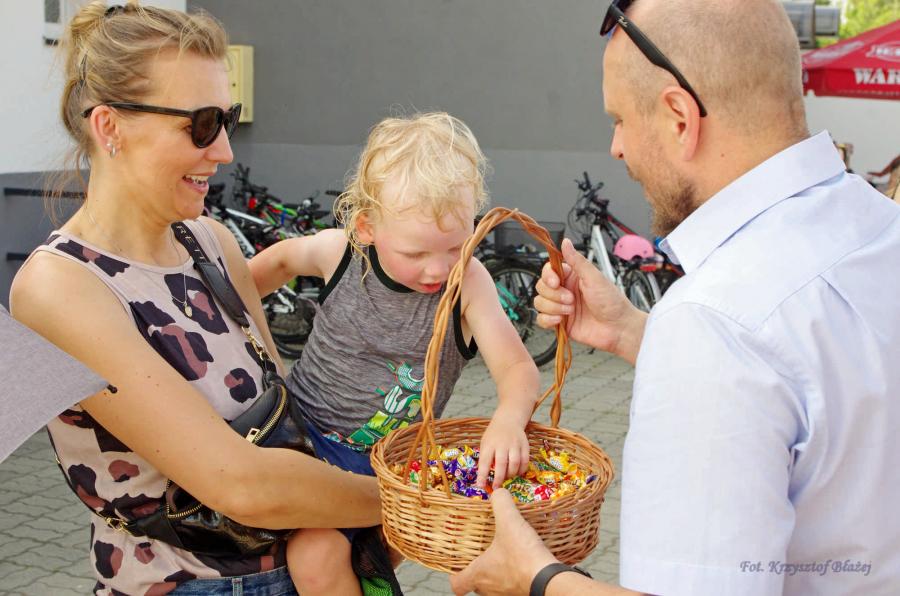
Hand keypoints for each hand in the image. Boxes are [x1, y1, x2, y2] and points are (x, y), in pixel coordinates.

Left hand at [450, 489, 557, 594]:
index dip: (456, 574)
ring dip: (498, 575)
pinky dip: (515, 578)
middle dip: (480, 572)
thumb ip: (501, 503)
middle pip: (477, 586)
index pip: (457, 584)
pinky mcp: (522, 594)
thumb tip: (498, 492)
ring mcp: (506, 594)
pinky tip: (524, 564)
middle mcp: (489, 589)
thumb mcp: (509, 521)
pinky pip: (513, 588)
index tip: (461, 564)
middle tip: (485, 556)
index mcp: (479, 574)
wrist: (549, 580)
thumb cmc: (522, 555)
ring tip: (506, 558)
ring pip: (495, 588)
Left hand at [477, 408, 529, 488]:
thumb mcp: (485, 444)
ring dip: (511, 475)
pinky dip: (521, 470)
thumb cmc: (493, 436)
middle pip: (501, 463)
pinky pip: (525, 461)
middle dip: (499, 478)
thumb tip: (483, 479)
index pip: (485, 461)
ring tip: (507, 478)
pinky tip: (517, 473)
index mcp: (489, 444)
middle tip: (497, 488)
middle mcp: (502, 443)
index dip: (483, 475)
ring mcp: (515, 444)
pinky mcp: (525, 445)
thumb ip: (485, 459)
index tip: (480, 486)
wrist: (508, 420)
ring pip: (515, 463)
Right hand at [534, 238, 644, 361]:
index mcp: (572, 277)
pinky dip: (548, 320)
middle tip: (571, 299)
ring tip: (571, 310)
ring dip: (553, 307)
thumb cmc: (612, 302)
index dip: (548, 276)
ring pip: (539, 303)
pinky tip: (561, 320)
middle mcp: (564, 290)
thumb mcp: (594, 278)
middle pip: (541, 287)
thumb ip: (577, 261)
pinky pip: (541, 319)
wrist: (618, 328)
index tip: (556, 282)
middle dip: (554, 294)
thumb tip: (566, 242)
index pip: (548, 270)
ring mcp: (561, 307)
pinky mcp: (560, 322)